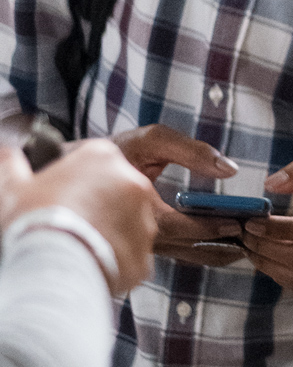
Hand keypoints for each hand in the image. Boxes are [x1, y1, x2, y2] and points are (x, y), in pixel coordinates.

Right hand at [0, 140, 157, 293]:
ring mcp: (144, 217)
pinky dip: (115, 259)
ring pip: (127, 222)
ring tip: (78, 244)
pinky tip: (91, 262)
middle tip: (69, 222)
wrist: (49, 269)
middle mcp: (132, 182)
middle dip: (96, 205)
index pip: (95, 161)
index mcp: (103, 157)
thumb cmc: (32, 224)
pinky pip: (131, 253)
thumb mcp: (12, 187)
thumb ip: (13, 164)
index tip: (63, 195)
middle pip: (115, 190)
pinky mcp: (146, 250)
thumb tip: (9, 155)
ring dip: (108, 231)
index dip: (76, 180)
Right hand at [112, 124, 244, 267]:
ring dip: (218, 250)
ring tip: (248, 241)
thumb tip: (229, 169)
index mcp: (141, 211)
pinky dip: (204, 249)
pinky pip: (180, 252)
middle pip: (192, 248)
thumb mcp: (149, 141)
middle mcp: (142, 235)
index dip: (214, 226)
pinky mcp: (145, 245)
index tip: (240, 222)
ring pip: (188, 255)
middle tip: (255, 234)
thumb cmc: (115, 153)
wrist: (74, 172)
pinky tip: (225, 240)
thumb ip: (190, 151)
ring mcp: (143, 244)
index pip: (186, 228)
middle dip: (225, 242)